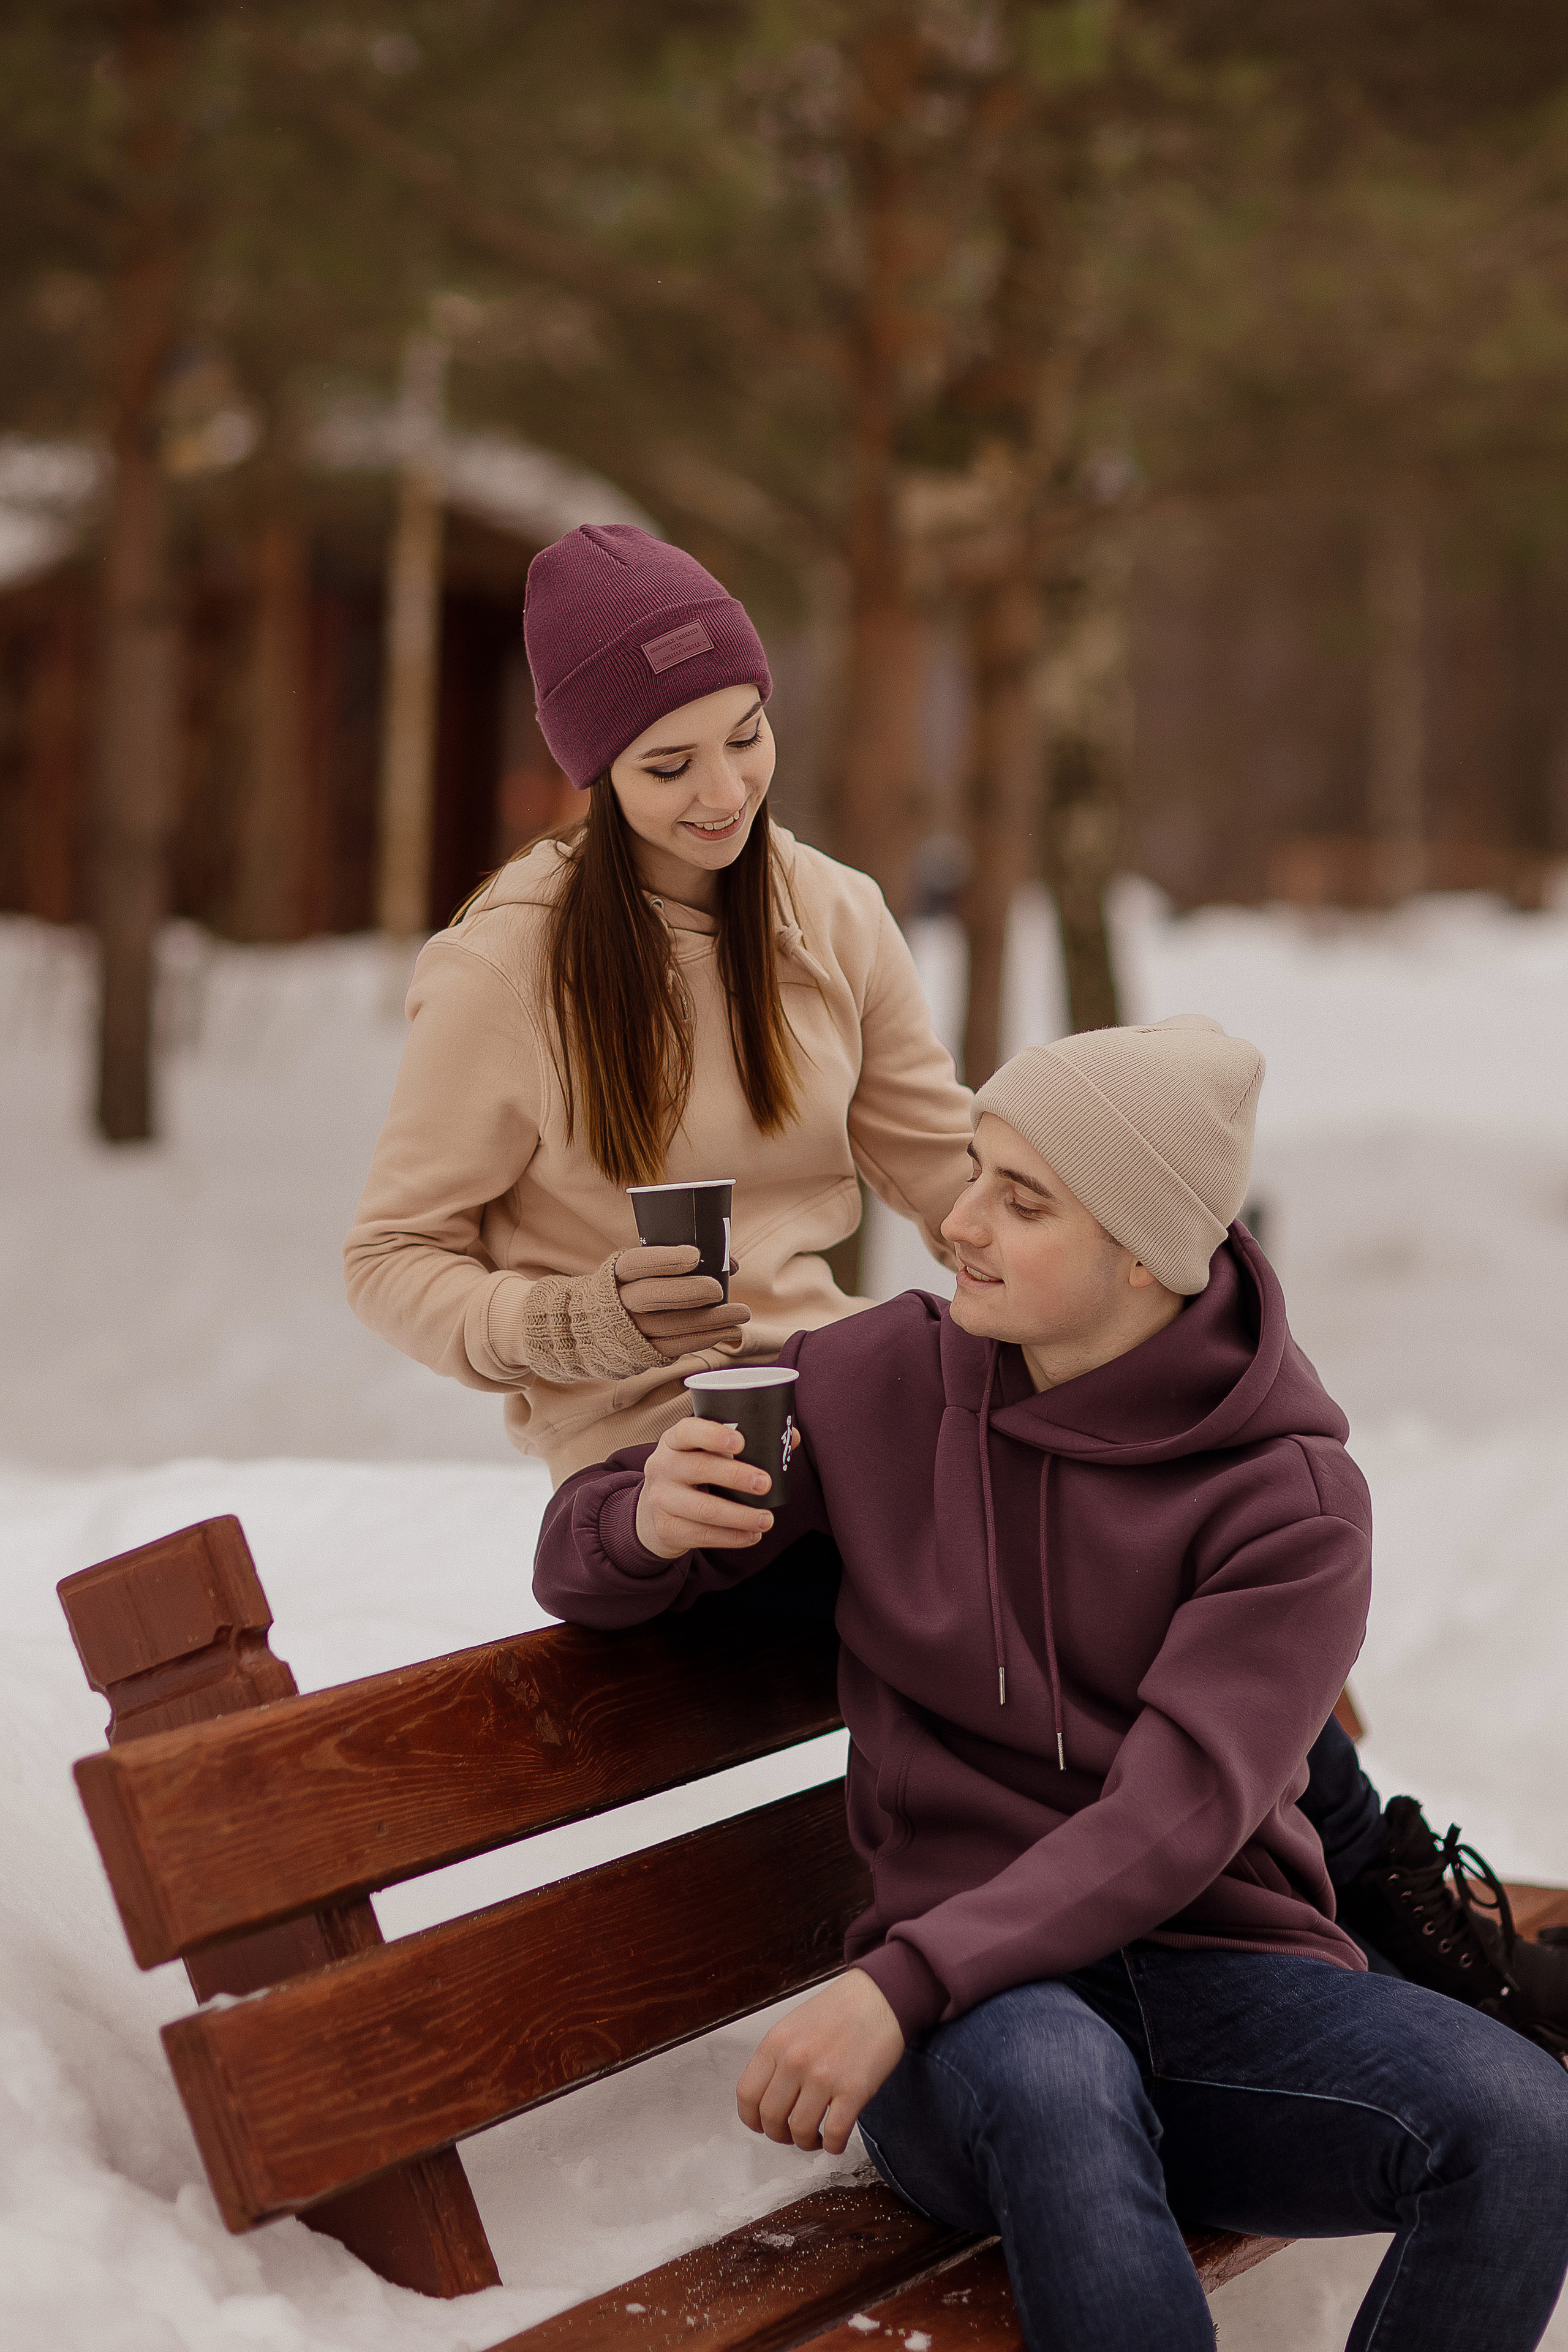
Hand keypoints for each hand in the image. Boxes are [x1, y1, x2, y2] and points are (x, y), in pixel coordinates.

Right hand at [615, 1244, 749, 1361]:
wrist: (591, 1328)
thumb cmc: (630, 1290)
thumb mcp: (640, 1270)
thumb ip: (677, 1263)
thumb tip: (730, 1263)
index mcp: (615, 1274)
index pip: (635, 1264)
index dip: (663, 1260)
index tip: (694, 1256)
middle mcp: (618, 1303)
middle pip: (650, 1296)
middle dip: (688, 1292)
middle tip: (719, 1290)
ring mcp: (627, 1332)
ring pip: (667, 1325)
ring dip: (708, 1321)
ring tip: (740, 1314)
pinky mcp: (640, 1355)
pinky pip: (673, 1348)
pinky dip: (702, 1339)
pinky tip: (725, 1332)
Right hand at [635, 1414, 775, 1559]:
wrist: (654, 1513)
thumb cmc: (694, 1474)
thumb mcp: (707, 1454)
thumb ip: (746, 1443)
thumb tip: (793, 1437)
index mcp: (674, 1441)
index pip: (687, 1430)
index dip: (712, 1434)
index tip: (741, 1442)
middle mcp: (662, 1466)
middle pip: (698, 1468)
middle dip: (736, 1476)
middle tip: (766, 1483)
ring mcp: (661, 1499)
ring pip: (703, 1508)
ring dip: (740, 1515)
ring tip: (767, 1519)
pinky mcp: (667, 1529)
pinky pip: (702, 1535)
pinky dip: (732, 1537)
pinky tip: (752, 1535)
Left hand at [736, 1971, 904, 2154]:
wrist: (879, 1997)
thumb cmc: (839, 2011)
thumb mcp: (793, 2026)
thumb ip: (777, 2059)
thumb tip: (767, 2098)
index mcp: (776, 2043)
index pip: (746, 2095)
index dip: (752, 2119)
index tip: (762, 2125)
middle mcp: (795, 2060)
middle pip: (771, 2119)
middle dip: (779, 2135)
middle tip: (790, 2134)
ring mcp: (824, 2076)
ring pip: (800, 2131)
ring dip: (806, 2142)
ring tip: (815, 2137)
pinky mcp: (854, 2090)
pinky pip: (835, 2134)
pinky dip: (833, 2145)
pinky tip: (836, 2138)